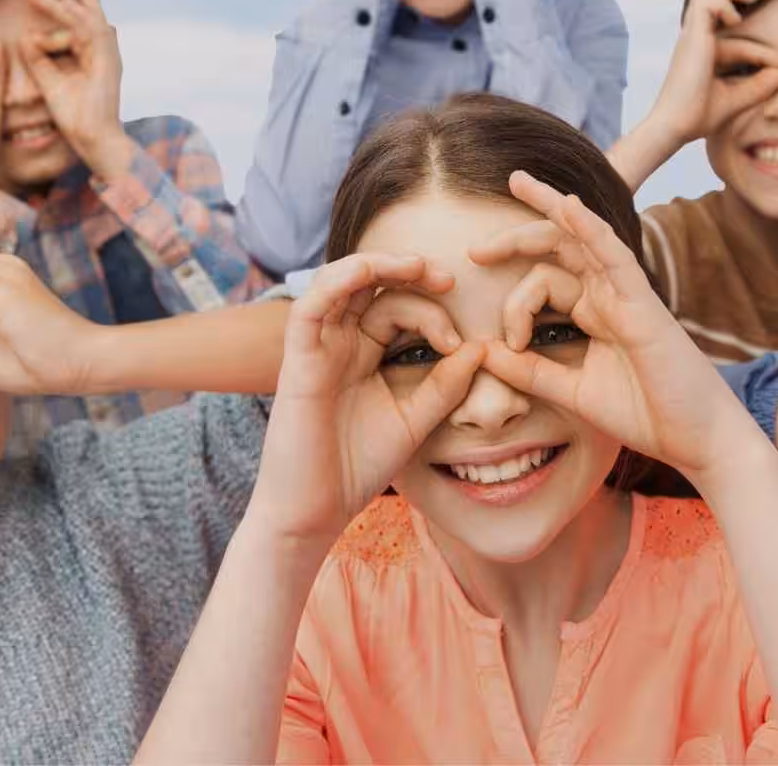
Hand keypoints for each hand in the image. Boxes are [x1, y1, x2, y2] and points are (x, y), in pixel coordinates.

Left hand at [21, 0, 134, 175]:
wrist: (92, 139)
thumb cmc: (74, 117)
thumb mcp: (49, 83)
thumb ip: (39, 61)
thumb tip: (26, 38)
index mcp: (91, 58)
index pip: (79, 25)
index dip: (64, 7)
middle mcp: (103, 54)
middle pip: (92, 15)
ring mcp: (109, 58)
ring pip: (93, 20)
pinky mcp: (109, 64)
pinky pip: (95, 34)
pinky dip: (82, 18)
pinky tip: (69, 3)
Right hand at [250, 253, 483, 545]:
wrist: (315, 512)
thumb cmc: (356, 468)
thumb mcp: (414, 421)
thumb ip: (444, 386)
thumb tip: (480, 348)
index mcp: (363, 354)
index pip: (397, 309)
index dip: (433, 312)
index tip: (463, 345)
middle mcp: (339, 344)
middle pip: (371, 285)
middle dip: (411, 272)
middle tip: (448, 280)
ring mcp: (317, 349)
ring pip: (340, 282)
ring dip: (379, 264)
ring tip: (418, 267)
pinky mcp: (298, 360)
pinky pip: (310, 306)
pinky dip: (338, 281)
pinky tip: (371, 271)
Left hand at [471, 171, 764, 483]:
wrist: (695, 439)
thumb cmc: (645, 413)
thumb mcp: (572, 392)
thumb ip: (531, 371)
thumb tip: (483, 351)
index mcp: (593, 311)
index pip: (543, 281)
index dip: (514, 306)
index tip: (508, 345)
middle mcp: (609, 293)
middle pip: (558, 245)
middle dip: (515, 237)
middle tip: (475, 250)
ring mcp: (627, 293)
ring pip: (583, 236)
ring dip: (550, 205)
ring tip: (517, 182)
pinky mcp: (643, 303)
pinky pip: (615, 255)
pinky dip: (591, 228)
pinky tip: (568, 206)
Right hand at [644, 0, 777, 143]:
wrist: (675, 127)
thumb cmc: (699, 116)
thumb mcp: (739, 98)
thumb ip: (762, 85)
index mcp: (703, 52)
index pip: (737, 40)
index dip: (764, 50)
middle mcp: (695, 39)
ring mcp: (691, 36)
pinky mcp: (691, 36)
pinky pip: (705, 2)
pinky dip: (724, 3)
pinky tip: (737, 19)